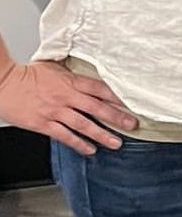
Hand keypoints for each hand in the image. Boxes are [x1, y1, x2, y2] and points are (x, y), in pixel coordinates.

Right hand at [0, 59, 137, 154]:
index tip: (132, 104)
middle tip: (132, 125)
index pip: (101, 89)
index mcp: (71, 81)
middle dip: (117, 117)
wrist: (3, 83)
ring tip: (116, 142)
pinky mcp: (43, 123)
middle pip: (97, 108)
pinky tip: (90, 149)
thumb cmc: (27, 74)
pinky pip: (64, 135)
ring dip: (102, 135)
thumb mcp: (55, 67)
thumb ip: (73, 73)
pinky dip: (79, 143)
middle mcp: (66, 97)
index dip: (118, 98)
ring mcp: (55, 111)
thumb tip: (89, 72)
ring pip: (84, 124)